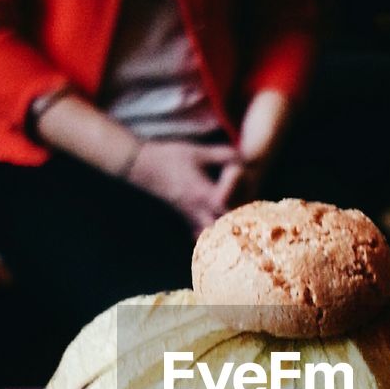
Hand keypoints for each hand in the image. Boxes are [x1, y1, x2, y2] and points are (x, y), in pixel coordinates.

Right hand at [129, 139, 245, 235]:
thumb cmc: (168, 158)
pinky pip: (197, 233)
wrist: (140, 165)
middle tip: (246, 220)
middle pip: (221, 232)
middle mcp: (197, 210)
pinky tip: (216, 231)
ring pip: (208, 237)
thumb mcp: (197, 152)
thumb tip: (241, 156)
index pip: (229, 211)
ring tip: (232, 226)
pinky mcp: (182, 215)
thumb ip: (222, 154)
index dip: (242, 208)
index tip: (249, 201)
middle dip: (235, 228)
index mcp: (203, 195)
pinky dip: (208, 235)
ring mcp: (188, 215)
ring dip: (221, 234)